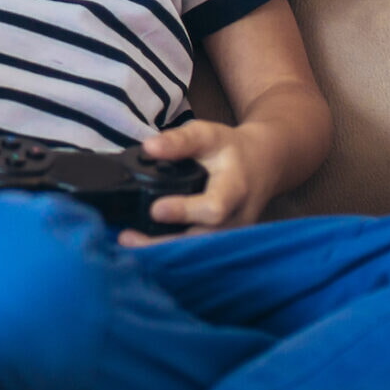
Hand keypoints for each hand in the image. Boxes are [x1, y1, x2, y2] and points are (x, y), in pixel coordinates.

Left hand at [116, 119, 267, 243]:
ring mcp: (232, 237)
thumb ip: (180, 140)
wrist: (263, 165)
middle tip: (127, 238)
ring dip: (164, 252)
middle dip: (164, 243)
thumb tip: (149, 147)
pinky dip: (173, 255)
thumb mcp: (208, 134)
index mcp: (235, 189)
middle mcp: (236, 220)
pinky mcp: (225, 246)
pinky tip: (145, 248)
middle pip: (202, 240)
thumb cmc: (230, 150)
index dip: (185, 211)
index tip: (156, 209)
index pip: (213, 208)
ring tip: (130, 244)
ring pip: (199, 254)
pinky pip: (199, 255)